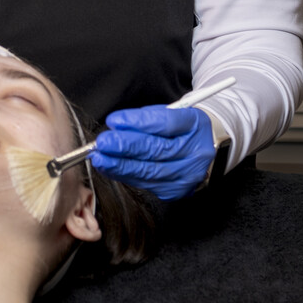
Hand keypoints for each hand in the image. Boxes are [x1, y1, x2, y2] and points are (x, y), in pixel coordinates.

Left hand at [91, 105, 216, 199]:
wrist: (202, 149)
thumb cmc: (180, 128)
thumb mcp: (169, 113)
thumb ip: (145, 118)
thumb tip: (117, 125)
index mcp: (194, 125)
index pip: (166, 123)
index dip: (138, 122)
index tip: (115, 120)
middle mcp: (195, 152)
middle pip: (156, 150)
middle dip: (125, 146)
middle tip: (103, 142)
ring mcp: (187, 174)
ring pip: (149, 171)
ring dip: (120, 165)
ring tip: (100, 158)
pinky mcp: (176, 190)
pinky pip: (146, 183)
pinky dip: (125, 175)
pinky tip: (110, 168)